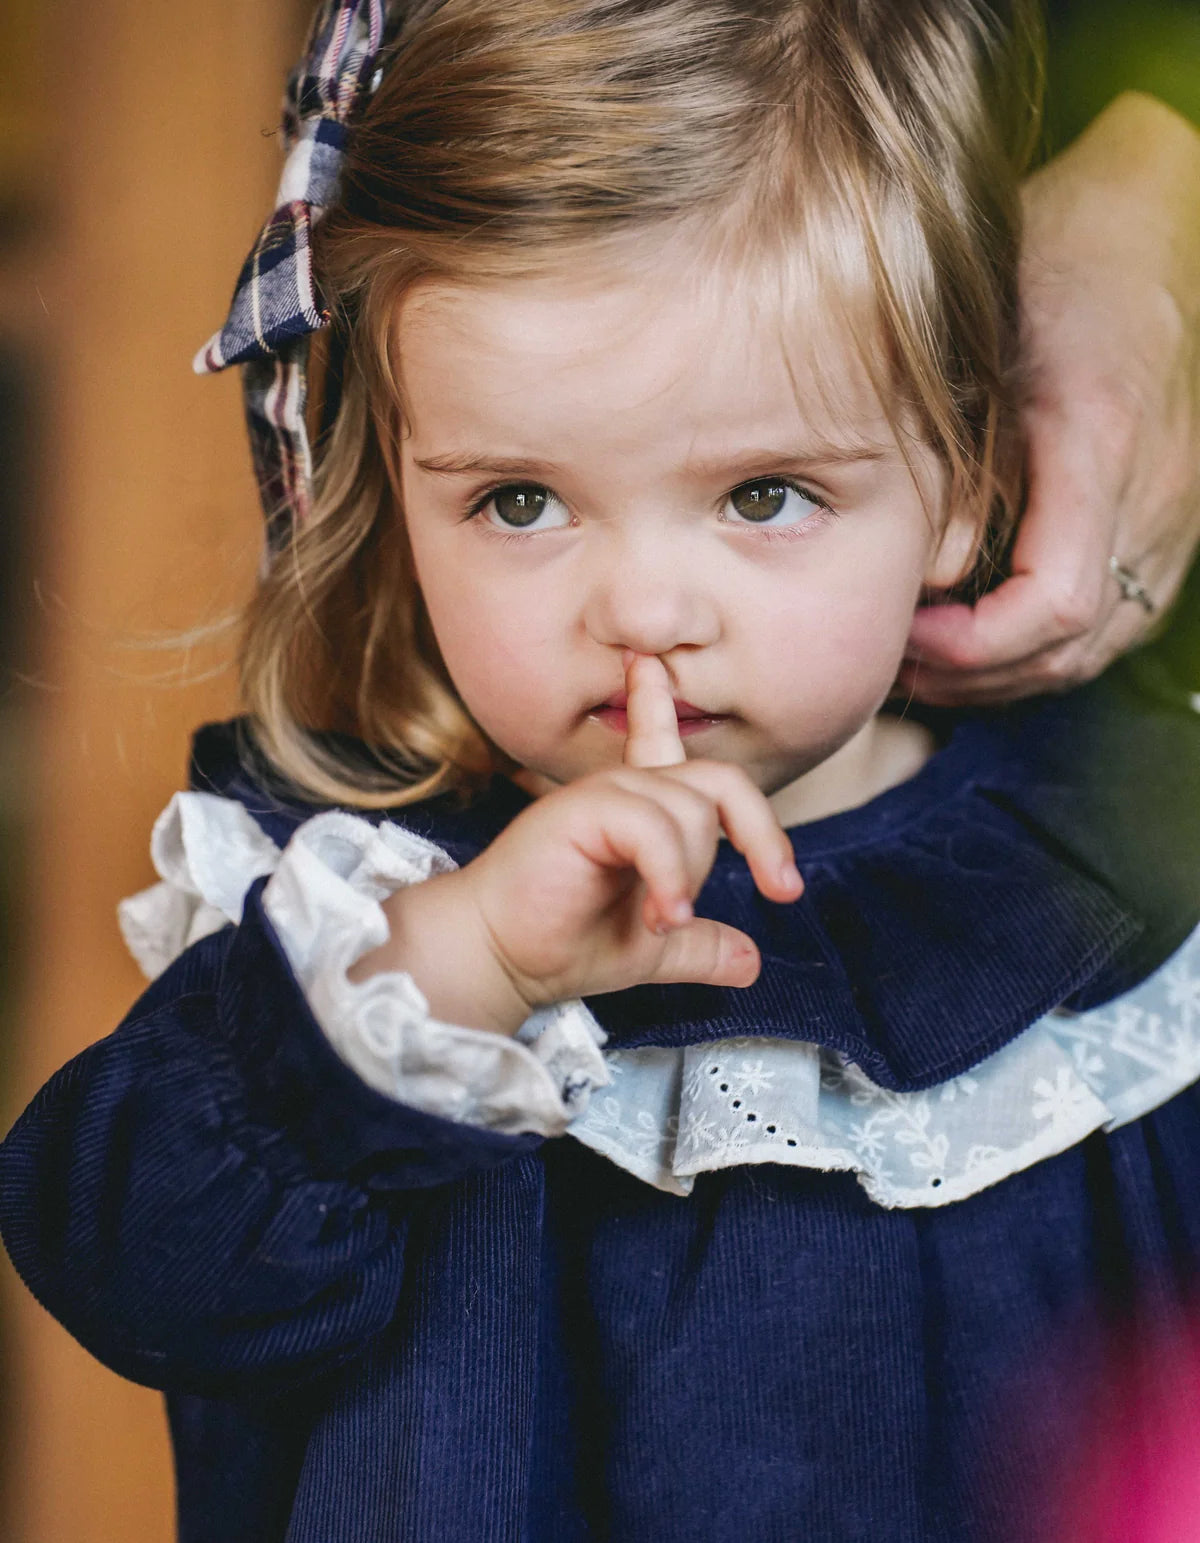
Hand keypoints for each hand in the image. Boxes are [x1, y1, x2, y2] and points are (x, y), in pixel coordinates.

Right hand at [442, 650, 803, 1027]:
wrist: (498, 957)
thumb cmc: (561, 942)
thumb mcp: (651, 947)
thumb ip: (698, 944)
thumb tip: (750, 960)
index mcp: (636, 807)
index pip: (658, 735)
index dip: (658, 699)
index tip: (646, 665)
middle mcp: (623, 788)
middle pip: (721, 781)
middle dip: (763, 831)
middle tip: (781, 888)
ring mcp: (604, 793)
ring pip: (693, 812)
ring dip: (690, 876)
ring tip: (662, 920)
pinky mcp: (582, 810)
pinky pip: (655, 828)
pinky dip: (670, 878)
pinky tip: (660, 915)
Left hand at [901, 93, 1199, 705]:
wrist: (1153, 231)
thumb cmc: (1057, 270)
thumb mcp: (984, 346)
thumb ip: (956, 459)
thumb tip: (920, 575)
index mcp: (1100, 445)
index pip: (1054, 604)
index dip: (973, 645)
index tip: (908, 632)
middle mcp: (1154, 495)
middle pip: (1074, 646)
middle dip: (979, 675)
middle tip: (899, 663)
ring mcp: (1175, 516)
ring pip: (1098, 646)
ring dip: (1010, 672)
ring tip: (931, 659)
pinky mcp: (1173, 523)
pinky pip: (1116, 618)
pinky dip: (1046, 645)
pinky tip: (984, 632)